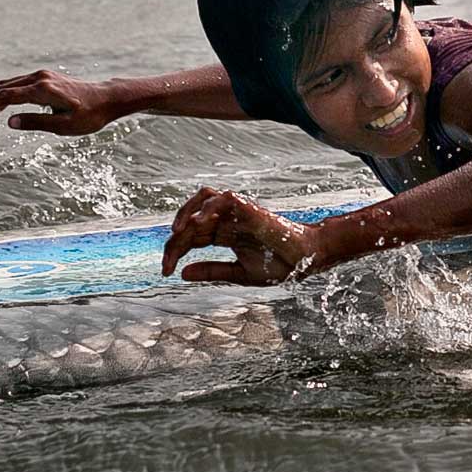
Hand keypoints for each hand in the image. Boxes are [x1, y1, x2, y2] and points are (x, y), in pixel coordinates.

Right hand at [0, 69, 118, 134]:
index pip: (5, 97)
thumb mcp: (64, 126)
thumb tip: (9, 122)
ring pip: (9, 84)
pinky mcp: (46, 78)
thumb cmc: (89, 116)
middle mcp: (40, 78)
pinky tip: (1, 107)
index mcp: (42, 90)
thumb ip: (36, 123)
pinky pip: (19, 84)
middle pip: (2, 88)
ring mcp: (42, 76)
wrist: (107, 99)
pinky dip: (5, 94)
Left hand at [159, 187, 319, 284]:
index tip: (166, 271)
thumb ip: (211, 271)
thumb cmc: (280, 265)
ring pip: (202, 198)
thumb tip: (182, 273)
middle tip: (166, 262)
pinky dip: (206, 206)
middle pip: (191, 220)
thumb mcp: (239, 273)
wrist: (305, 260)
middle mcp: (227, 220)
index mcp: (224, 235)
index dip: (175, 251)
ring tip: (176, 233)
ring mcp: (237, 212)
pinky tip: (196, 223)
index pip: (191, 236)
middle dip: (174, 240)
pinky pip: (222, 198)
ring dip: (185, 212)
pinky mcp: (248, 207)